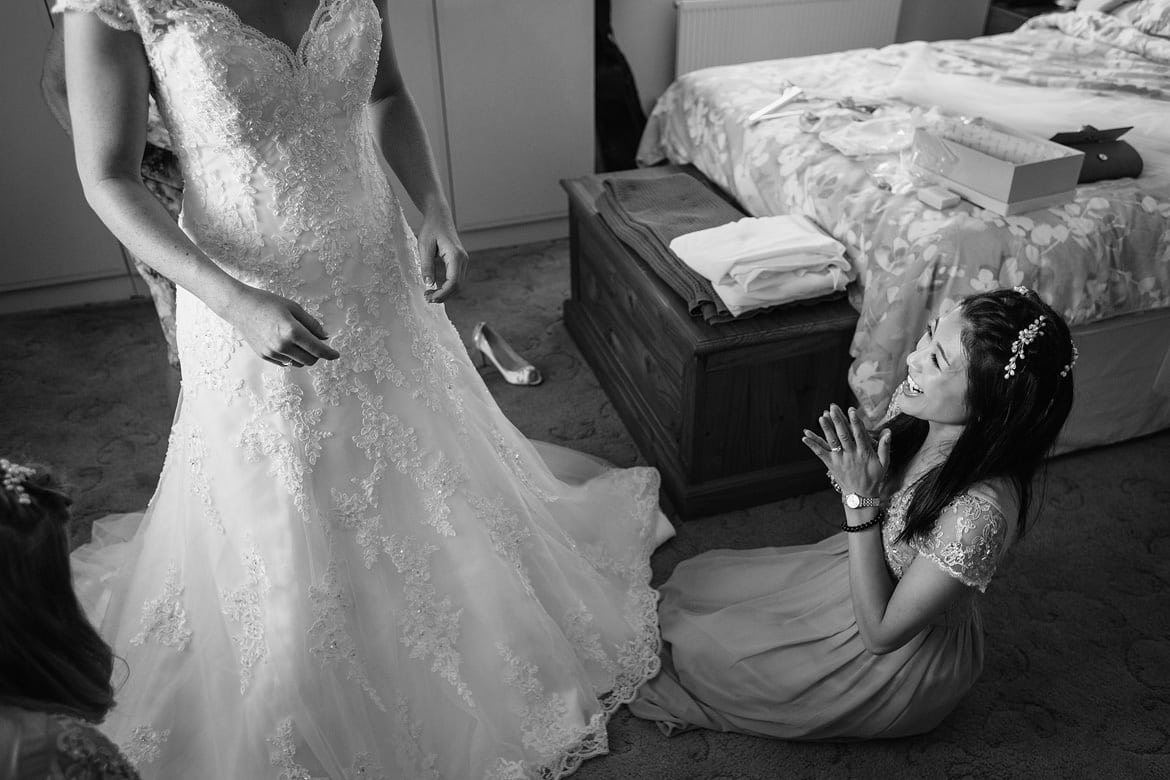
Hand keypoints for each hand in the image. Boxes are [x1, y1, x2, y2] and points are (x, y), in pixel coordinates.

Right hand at [221, 285, 340, 367]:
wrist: (240, 307)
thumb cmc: (267, 303)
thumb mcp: (293, 308)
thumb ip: (311, 323)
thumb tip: (325, 336)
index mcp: (292, 331)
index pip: (317, 349)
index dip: (330, 353)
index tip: (336, 354)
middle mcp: (283, 345)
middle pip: (310, 360)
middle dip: (318, 354)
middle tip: (316, 343)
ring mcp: (273, 353)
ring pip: (298, 363)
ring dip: (304, 356)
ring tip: (300, 342)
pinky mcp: (265, 356)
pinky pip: (286, 363)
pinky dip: (292, 357)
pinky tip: (288, 344)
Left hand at [418, 208, 467, 303]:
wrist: (439, 216)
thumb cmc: (431, 228)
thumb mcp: (424, 246)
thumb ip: (426, 265)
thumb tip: (428, 284)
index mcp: (455, 255)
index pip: (454, 281)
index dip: (443, 293)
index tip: (429, 297)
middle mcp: (463, 259)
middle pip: (458, 286)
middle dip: (444, 296)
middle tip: (427, 298)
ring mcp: (463, 261)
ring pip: (458, 284)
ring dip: (446, 292)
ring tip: (429, 294)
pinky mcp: (459, 261)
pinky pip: (456, 279)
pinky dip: (447, 287)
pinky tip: (436, 288)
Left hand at [802, 404, 890, 498]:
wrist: (861, 496)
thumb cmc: (874, 478)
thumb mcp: (884, 463)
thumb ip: (885, 447)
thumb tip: (888, 431)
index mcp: (864, 453)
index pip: (859, 434)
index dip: (855, 421)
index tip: (852, 410)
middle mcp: (851, 455)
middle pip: (843, 435)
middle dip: (838, 421)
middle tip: (833, 408)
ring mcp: (840, 460)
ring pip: (831, 442)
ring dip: (826, 429)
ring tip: (821, 417)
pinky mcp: (831, 464)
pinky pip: (820, 453)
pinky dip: (812, 444)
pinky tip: (805, 436)